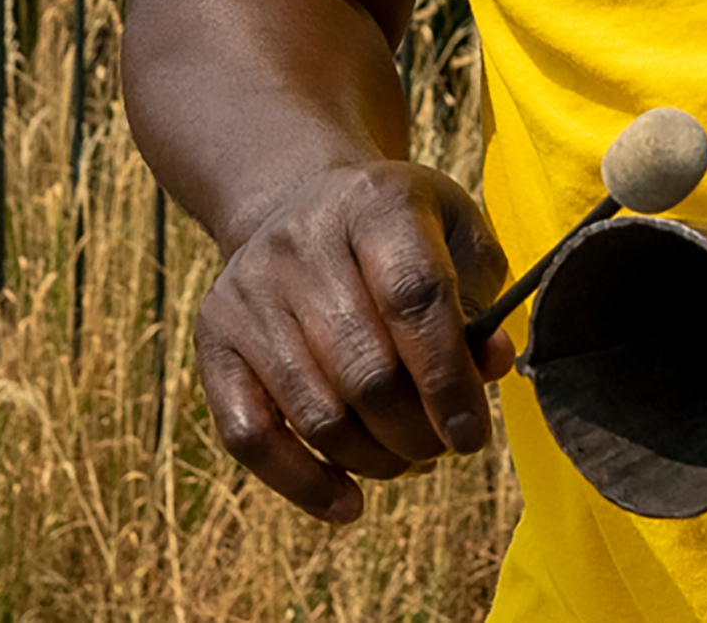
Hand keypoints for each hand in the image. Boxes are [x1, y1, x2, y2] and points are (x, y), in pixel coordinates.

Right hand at [192, 159, 513, 523]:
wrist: (298, 205)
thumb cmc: (398, 234)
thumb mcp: (456, 240)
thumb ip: (481, 303)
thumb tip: (492, 365)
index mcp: (373, 203)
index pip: (414, 298)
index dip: (448, 378)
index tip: (471, 434)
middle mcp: (300, 242)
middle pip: (364, 370)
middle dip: (415, 431)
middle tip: (442, 446)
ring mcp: (248, 292)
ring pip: (315, 413)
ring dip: (373, 460)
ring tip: (406, 459)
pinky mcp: (214, 339)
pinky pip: (249, 435)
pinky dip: (303, 483)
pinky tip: (347, 502)